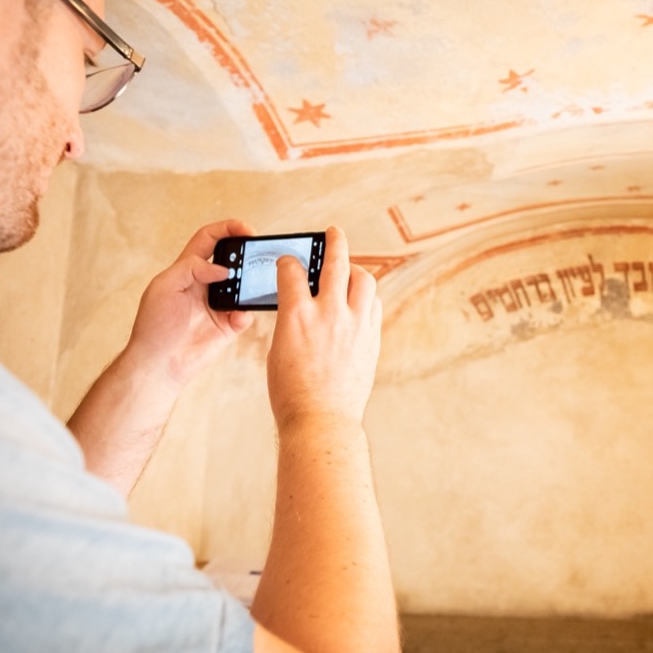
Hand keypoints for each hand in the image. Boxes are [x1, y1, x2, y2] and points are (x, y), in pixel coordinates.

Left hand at [124, 219, 255, 388]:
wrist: (158, 365)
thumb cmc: (153, 326)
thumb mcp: (164, 287)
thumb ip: (190, 268)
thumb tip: (223, 268)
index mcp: (188, 269)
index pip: (210, 239)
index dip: (227, 228)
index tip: (246, 229)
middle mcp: (206, 284)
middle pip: (233, 259)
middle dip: (246, 254)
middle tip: (257, 256)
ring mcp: (219, 305)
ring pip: (244, 286)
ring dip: (249, 285)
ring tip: (248, 288)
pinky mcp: (228, 326)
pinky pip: (245, 314)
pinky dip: (245, 314)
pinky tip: (236, 318)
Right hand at [266, 226, 381, 428]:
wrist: (320, 419)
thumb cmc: (291, 392)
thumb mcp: (278, 349)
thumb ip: (292, 320)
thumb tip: (300, 306)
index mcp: (296, 315)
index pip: (293, 270)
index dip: (289, 261)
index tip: (290, 260)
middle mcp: (329, 313)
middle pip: (337, 262)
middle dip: (334, 241)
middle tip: (334, 233)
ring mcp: (355, 324)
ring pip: (364, 279)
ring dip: (356, 270)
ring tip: (350, 269)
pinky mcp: (371, 338)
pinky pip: (374, 304)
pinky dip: (366, 296)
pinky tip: (360, 300)